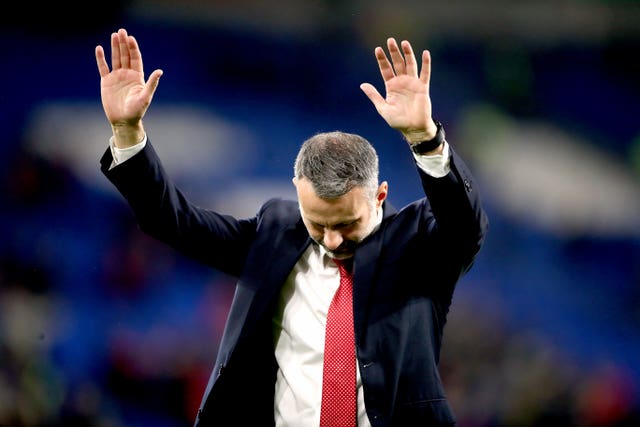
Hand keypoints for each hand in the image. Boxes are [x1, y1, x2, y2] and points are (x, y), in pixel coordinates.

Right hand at [95, 28, 162, 147]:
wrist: (124, 120)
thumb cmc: (137, 110)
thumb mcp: (145, 96)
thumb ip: (152, 83)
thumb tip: (160, 71)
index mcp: (137, 76)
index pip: (135, 59)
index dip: (133, 48)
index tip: (131, 38)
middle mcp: (127, 74)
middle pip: (125, 55)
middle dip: (123, 43)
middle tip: (121, 31)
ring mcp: (117, 77)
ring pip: (115, 58)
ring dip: (114, 47)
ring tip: (114, 35)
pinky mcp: (106, 81)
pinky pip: (103, 67)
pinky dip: (101, 58)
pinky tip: (99, 48)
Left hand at [360, 38, 437, 143]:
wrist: (413, 128)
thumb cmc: (398, 120)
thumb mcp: (383, 108)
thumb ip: (374, 96)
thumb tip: (362, 85)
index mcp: (391, 86)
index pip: (385, 69)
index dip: (382, 60)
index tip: (377, 49)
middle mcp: (402, 82)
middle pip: (397, 63)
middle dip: (394, 52)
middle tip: (390, 40)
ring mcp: (413, 83)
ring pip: (410, 65)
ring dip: (407, 53)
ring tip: (403, 42)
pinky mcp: (423, 87)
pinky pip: (425, 73)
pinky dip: (426, 63)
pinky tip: (425, 53)